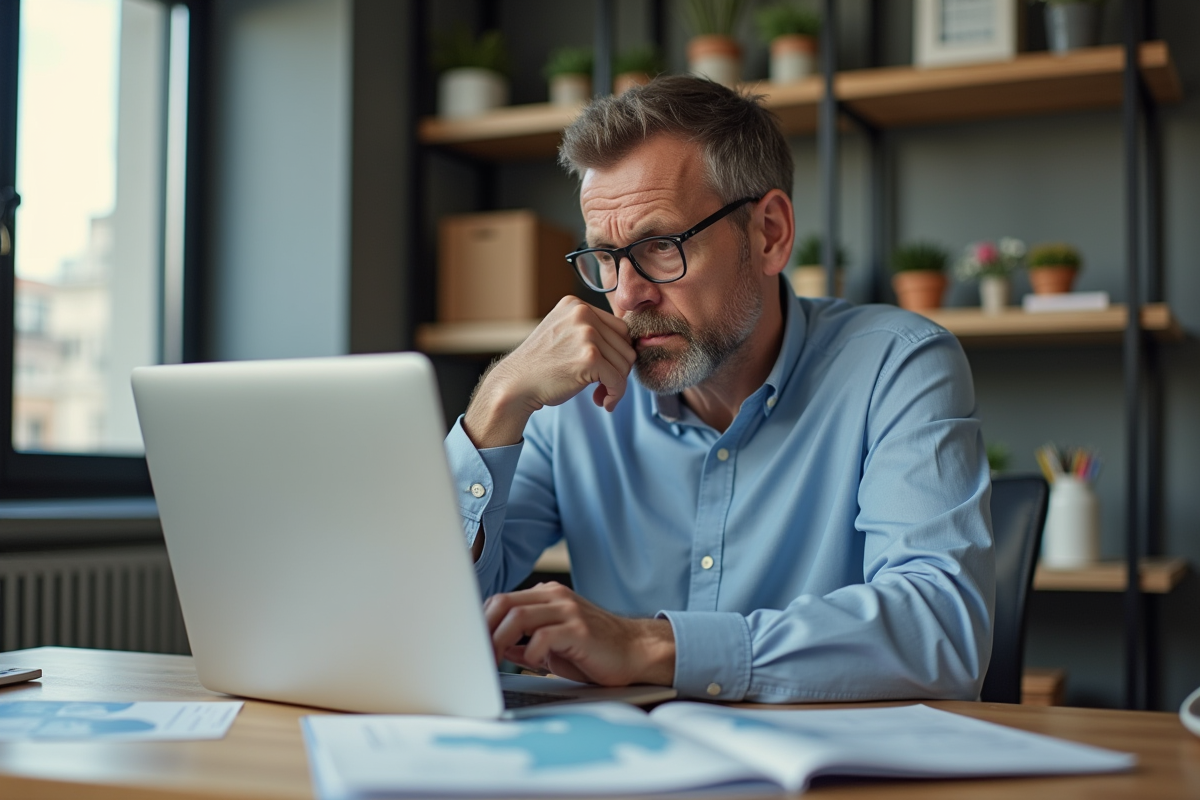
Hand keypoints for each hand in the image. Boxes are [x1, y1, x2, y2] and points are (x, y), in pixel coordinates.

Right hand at [463, 297, 636, 447]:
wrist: (515, 385)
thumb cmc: (541, 366)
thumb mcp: (563, 334)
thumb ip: (591, 332)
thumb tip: (631, 348)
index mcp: (576, 305)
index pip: (619, 328)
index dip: (616, 353)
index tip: (604, 370)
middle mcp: (582, 314)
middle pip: (626, 344)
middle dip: (618, 369)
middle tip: (603, 386)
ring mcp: (586, 334)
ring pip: (625, 363)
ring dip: (617, 384)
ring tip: (600, 394)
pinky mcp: (590, 357)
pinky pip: (618, 380)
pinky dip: (615, 395)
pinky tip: (603, 403)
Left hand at [484, 582, 675, 686]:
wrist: (636, 652)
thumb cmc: (595, 651)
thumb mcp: (554, 645)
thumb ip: (527, 642)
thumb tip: (499, 649)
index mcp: (547, 596)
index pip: (502, 600)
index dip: (482, 622)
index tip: (471, 646)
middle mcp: (555, 597)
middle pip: (504, 603)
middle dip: (485, 631)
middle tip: (479, 656)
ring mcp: (568, 611)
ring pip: (518, 616)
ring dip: (499, 642)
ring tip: (496, 662)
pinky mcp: (579, 629)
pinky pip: (543, 636)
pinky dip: (529, 652)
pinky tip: (532, 663)